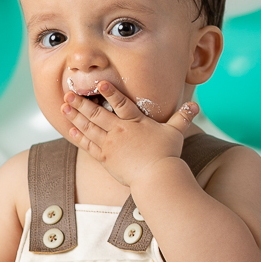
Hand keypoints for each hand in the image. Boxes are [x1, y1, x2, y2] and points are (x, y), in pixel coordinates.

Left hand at [62, 81, 198, 186]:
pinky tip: (70, 130)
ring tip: (64, 108)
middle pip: (97, 113)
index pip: (121, 103)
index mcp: (135, 122)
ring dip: (75, 117)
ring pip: (89, 128)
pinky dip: (79, 137)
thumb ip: (183, 117)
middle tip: (68, 94)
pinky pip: (88, 146)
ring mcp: (110, 145)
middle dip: (81, 103)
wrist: (157, 178)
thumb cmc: (167, 155)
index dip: (109, 92)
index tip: (99, 83)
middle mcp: (119, 131)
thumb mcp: (176, 133)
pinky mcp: (105, 159)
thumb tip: (196, 105)